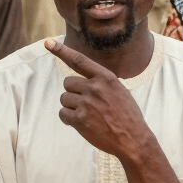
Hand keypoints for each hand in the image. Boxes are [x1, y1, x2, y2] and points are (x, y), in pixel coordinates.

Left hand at [44, 39, 153, 158]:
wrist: (133, 140)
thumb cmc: (127, 116)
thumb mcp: (119, 91)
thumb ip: (101, 82)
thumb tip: (82, 81)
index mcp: (106, 78)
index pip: (79, 60)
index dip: (62, 51)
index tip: (48, 42)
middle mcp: (95, 88)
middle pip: (67, 83)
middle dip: (73, 93)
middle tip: (87, 104)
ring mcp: (86, 104)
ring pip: (64, 99)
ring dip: (71, 107)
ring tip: (88, 115)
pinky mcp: (80, 120)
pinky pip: (63, 114)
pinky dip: (68, 119)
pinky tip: (82, 124)